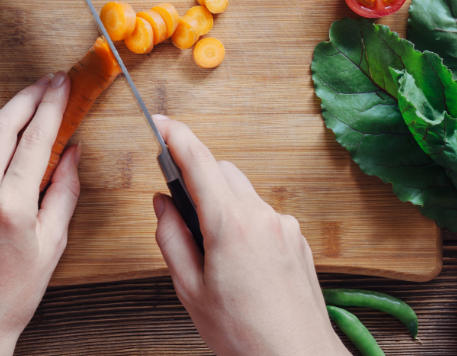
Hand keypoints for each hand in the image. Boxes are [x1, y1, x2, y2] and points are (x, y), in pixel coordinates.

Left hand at [0, 72, 79, 355]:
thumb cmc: (15, 292)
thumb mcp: (53, 243)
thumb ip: (64, 191)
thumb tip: (71, 150)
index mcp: (12, 207)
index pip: (35, 139)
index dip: (51, 105)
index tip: (62, 85)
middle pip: (1, 126)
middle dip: (27, 98)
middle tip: (46, 84)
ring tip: (14, 109)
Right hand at [151, 115, 348, 355]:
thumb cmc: (245, 335)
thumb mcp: (190, 290)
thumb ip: (170, 238)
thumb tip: (163, 204)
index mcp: (231, 225)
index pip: (198, 161)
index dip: (174, 136)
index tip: (159, 122)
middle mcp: (262, 216)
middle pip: (223, 171)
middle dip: (198, 180)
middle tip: (180, 212)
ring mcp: (284, 226)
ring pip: (244, 193)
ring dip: (222, 204)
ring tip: (212, 253)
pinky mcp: (297, 240)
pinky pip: (263, 215)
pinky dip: (244, 224)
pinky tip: (240, 264)